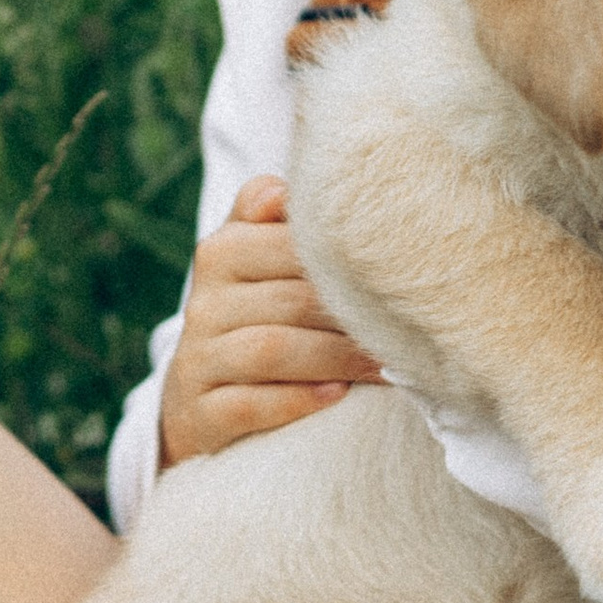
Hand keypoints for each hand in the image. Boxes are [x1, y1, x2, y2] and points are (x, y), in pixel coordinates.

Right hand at [157, 175, 382, 465]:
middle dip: (351, 317)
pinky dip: (297, 399)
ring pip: (270, 349)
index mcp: (220, 252)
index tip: (397, 277)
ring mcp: (197, 360)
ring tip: (384, 366)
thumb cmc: (254, 317)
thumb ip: (272, 218)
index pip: (286, 246)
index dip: (344, 265)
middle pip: (288, 300)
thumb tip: (286, 189)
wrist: (202, 399)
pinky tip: (338, 396)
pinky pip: (248, 403)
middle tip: (405, 329)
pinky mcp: (200, 413)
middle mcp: (203, 303)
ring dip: (335, 358)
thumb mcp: (257, 261)